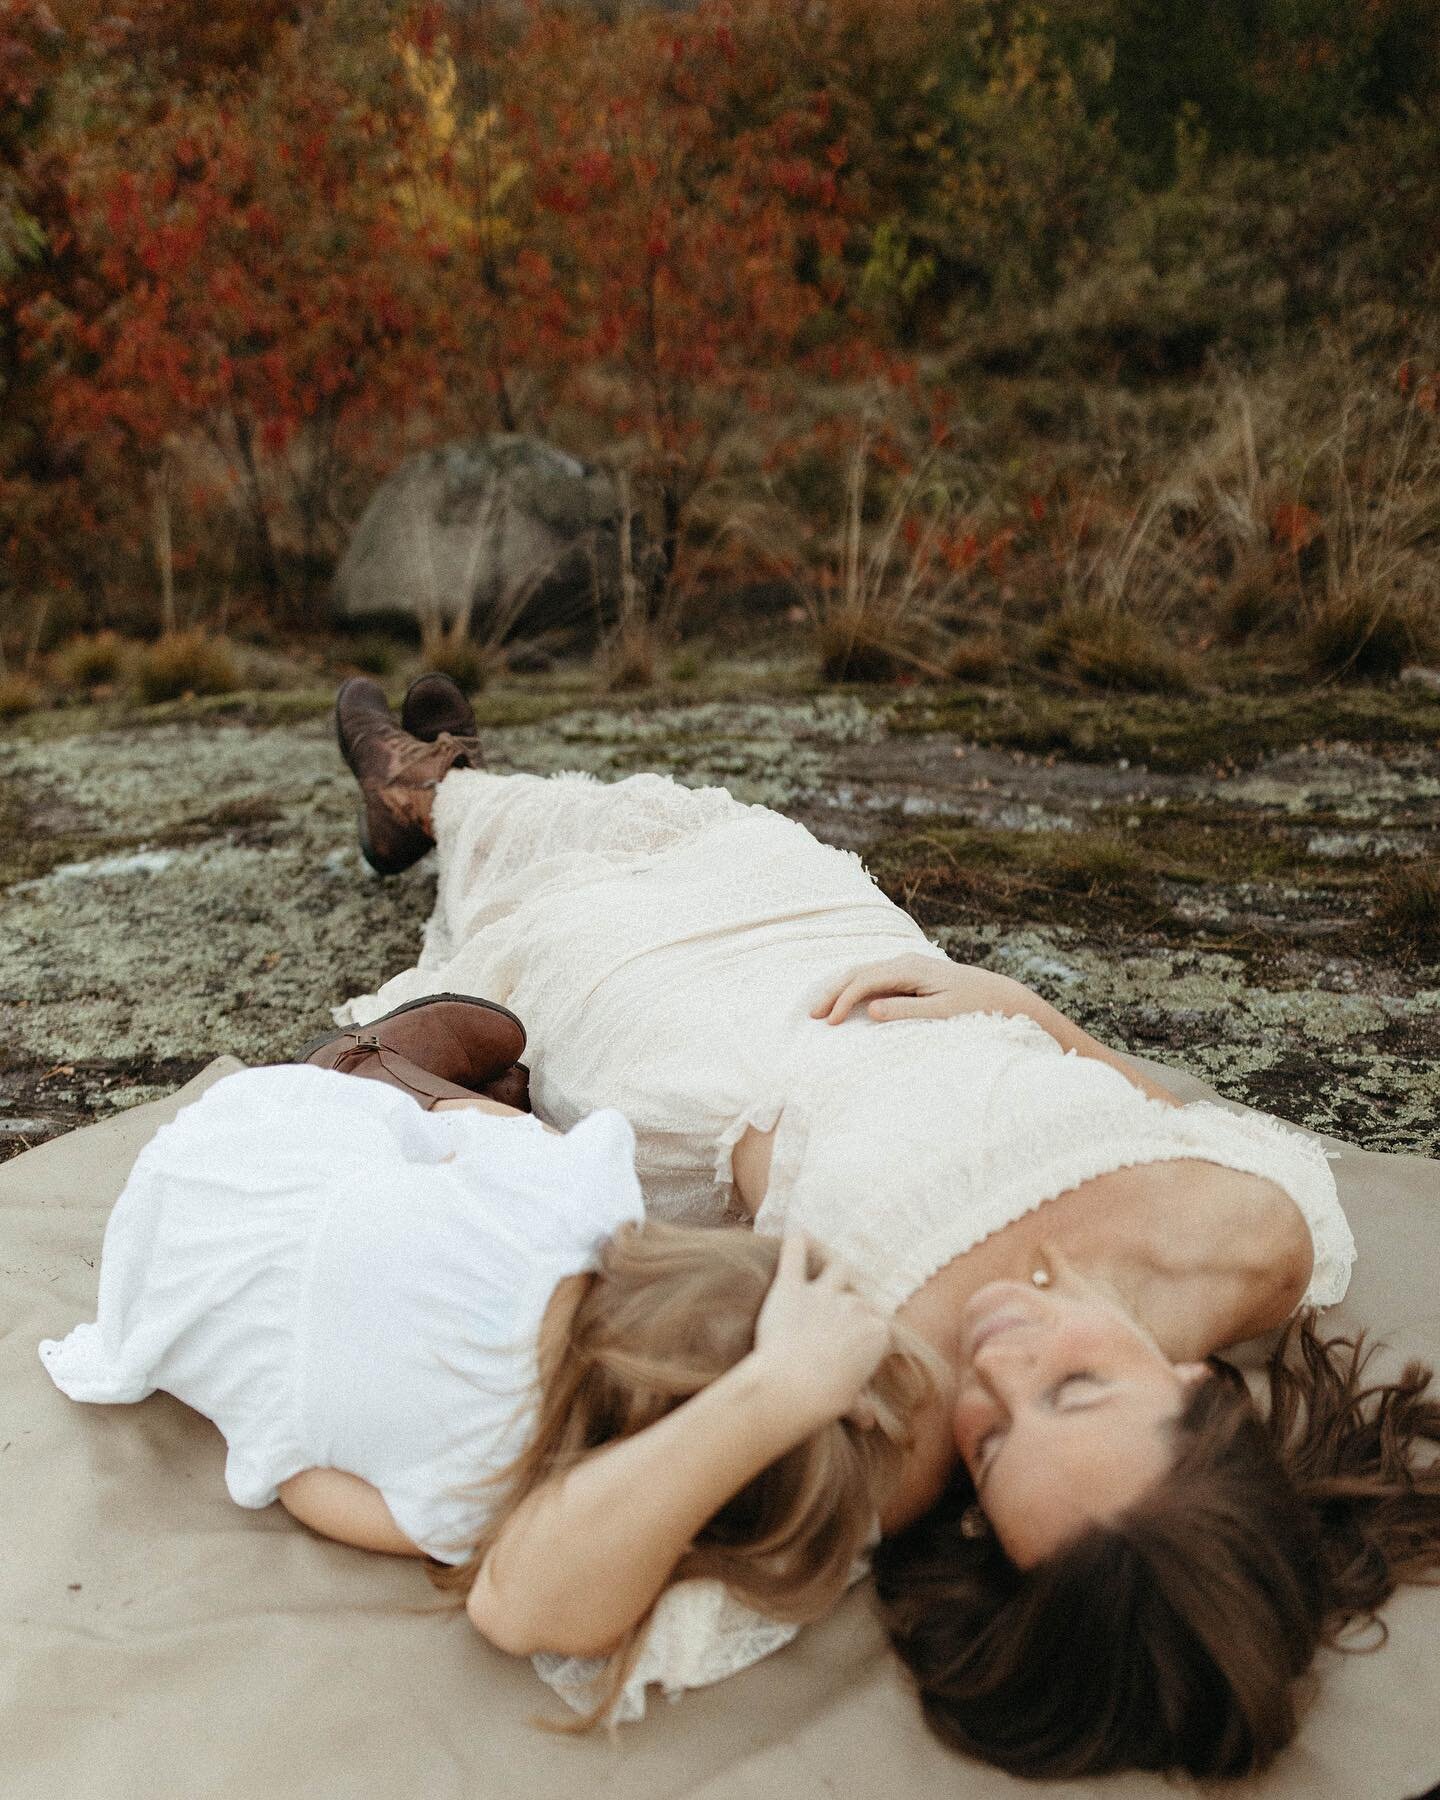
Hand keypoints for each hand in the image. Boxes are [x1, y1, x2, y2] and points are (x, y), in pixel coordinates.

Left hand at [749, 1231, 893, 1434]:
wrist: (793, 1385)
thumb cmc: (825, 1399)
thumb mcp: (849, 1403)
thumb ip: (859, 1405)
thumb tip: (868, 1421)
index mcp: (877, 1332)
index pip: (878, 1325)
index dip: (867, 1333)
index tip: (855, 1343)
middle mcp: (855, 1307)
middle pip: (858, 1297)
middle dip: (849, 1305)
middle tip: (835, 1314)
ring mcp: (823, 1293)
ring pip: (837, 1268)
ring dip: (833, 1267)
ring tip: (826, 1260)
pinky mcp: (791, 1287)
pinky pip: (794, 1255)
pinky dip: (795, 1243)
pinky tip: (795, 1232)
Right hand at [811, 953, 966, 1025]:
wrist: (1001, 996)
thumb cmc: (975, 1007)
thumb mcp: (941, 1012)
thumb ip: (905, 1010)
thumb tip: (870, 1009)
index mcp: (910, 968)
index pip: (865, 981)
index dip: (844, 1001)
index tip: (831, 1024)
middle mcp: (904, 961)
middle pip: (858, 972)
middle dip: (833, 992)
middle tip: (812, 1015)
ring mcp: (906, 966)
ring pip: (863, 973)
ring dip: (840, 990)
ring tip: (822, 1009)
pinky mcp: (909, 975)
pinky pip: (873, 978)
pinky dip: (854, 989)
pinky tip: (844, 1001)